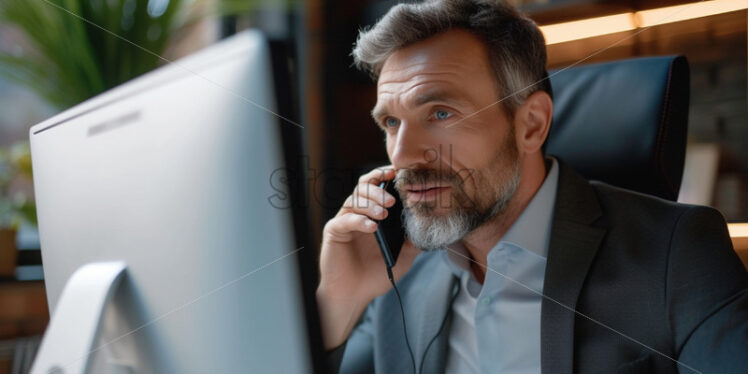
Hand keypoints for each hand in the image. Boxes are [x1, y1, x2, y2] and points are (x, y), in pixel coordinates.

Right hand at [316, 166, 418, 348]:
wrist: (354, 295)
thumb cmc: (375, 275)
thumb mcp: (403, 256)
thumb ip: (413, 239)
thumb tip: (429, 221)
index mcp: (374, 214)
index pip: (379, 186)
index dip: (387, 176)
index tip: (400, 174)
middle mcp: (358, 213)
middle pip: (364, 186)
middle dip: (379, 187)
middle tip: (392, 200)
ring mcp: (345, 221)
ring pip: (354, 199)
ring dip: (371, 202)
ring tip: (384, 213)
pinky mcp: (334, 231)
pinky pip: (345, 219)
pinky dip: (360, 220)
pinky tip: (373, 228)